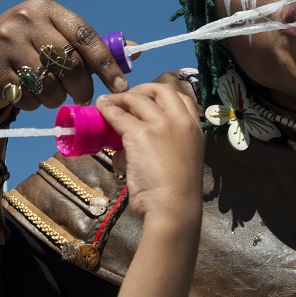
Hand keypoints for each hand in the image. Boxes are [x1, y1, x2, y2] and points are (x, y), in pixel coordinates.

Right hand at [0, 0, 130, 123]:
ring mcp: (5, 43)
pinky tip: (29, 96)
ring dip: (56, 98)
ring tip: (51, 94)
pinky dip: (34, 104)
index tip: (121, 86)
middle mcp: (24, 20)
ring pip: (48, 84)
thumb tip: (134, 51)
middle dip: (82, 87)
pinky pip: (27, 96)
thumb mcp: (55, 36)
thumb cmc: (27, 47)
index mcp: (45, 8)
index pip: (85, 35)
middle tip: (84, 98)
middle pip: (69, 63)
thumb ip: (91, 45)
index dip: (106, 64)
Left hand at [95, 84, 203, 227]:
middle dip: (143, 89)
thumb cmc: (176, 194)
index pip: (183, 99)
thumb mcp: (178, 161)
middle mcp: (181, 122)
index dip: (163, 96)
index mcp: (195, 130)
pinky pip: (118, 115)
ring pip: (137, 99)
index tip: (149, 100)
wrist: (174, 207)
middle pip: (161, 90)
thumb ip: (161, 148)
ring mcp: (161, 125)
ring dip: (121, 98)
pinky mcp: (140, 133)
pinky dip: (108, 109)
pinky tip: (100, 109)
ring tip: (109, 103)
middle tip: (128, 98)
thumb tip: (124, 149)